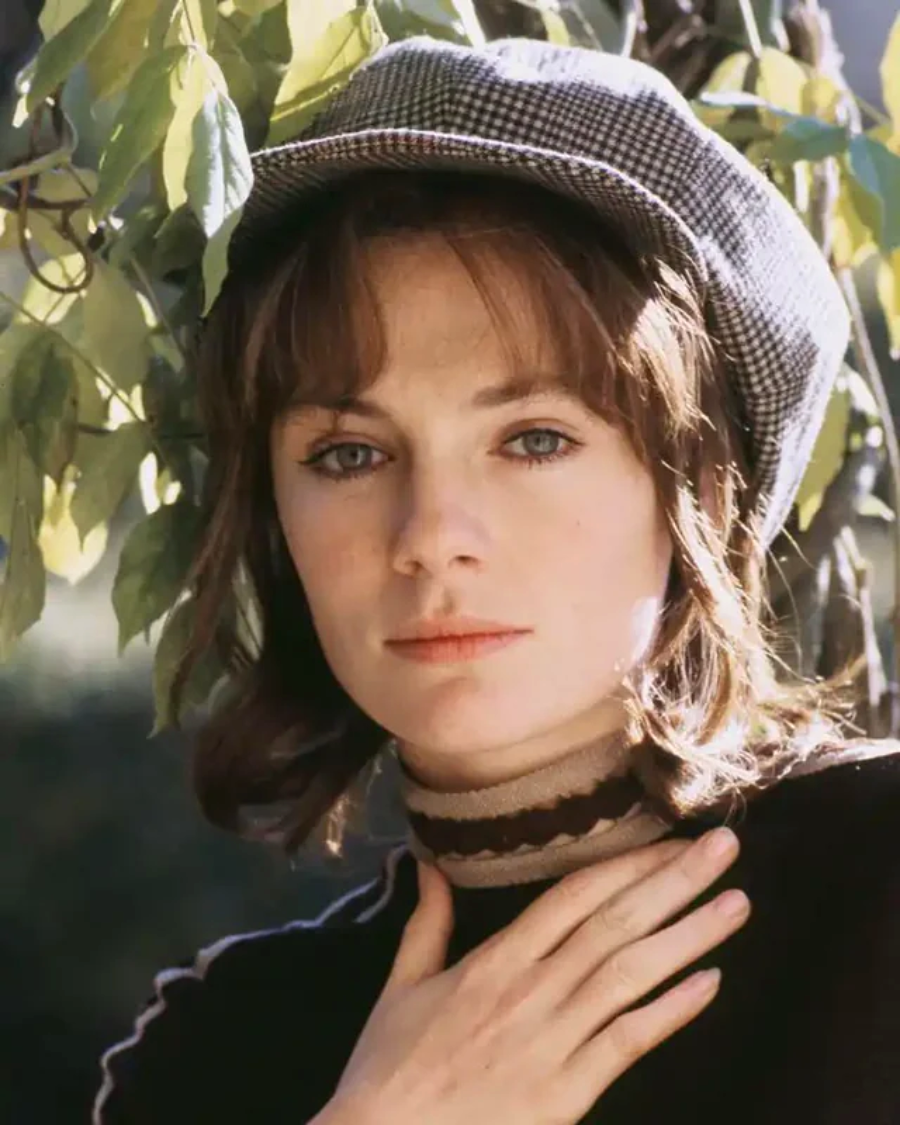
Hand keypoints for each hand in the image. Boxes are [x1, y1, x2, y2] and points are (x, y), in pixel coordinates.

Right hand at [325, 827, 748, 1124]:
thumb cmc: (390, 1066)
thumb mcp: (402, 984)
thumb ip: (427, 922)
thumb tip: (431, 864)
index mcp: (495, 959)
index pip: (574, 895)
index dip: (628, 864)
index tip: (671, 839)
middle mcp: (533, 989)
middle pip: (616, 923)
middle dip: (675, 882)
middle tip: (724, 847)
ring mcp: (554, 1040)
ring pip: (631, 975)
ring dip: (690, 936)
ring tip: (736, 904)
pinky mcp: (568, 1092)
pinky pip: (628, 1042)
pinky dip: (671, 1012)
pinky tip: (709, 984)